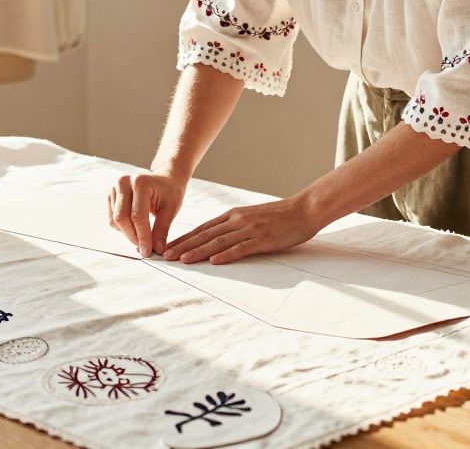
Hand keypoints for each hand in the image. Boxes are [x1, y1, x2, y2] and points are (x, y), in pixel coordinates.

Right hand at [107, 172, 186, 256]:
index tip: (148, 251)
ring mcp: (115, 189)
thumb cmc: (169, 192)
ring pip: (116, 220)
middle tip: (144, 249)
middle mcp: (124, 183)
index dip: (142, 236)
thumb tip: (157, 249)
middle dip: (133, 237)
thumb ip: (162, 229)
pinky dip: (123, 229)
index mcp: (140, 182)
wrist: (164, 180)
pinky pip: (112, 219)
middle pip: (122, 218)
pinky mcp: (111, 196)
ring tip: (143, 237)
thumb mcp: (171, 209)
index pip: (137, 216)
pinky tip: (135, 228)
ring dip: (128, 234)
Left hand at [162, 196, 321, 264]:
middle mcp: (237, 220)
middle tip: (165, 256)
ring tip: (182, 260)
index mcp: (233, 215)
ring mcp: (250, 229)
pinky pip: (241, 248)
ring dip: (198, 251)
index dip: (183, 238)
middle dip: (183, 245)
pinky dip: (226, 255)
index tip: (168, 247)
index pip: (202, 228)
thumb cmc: (279, 216)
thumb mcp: (251, 216)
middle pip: (205, 235)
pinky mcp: (263, 239)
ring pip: (218, 241)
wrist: (304, 209)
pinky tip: (214, 261)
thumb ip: (234, 225)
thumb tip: (216, 238)